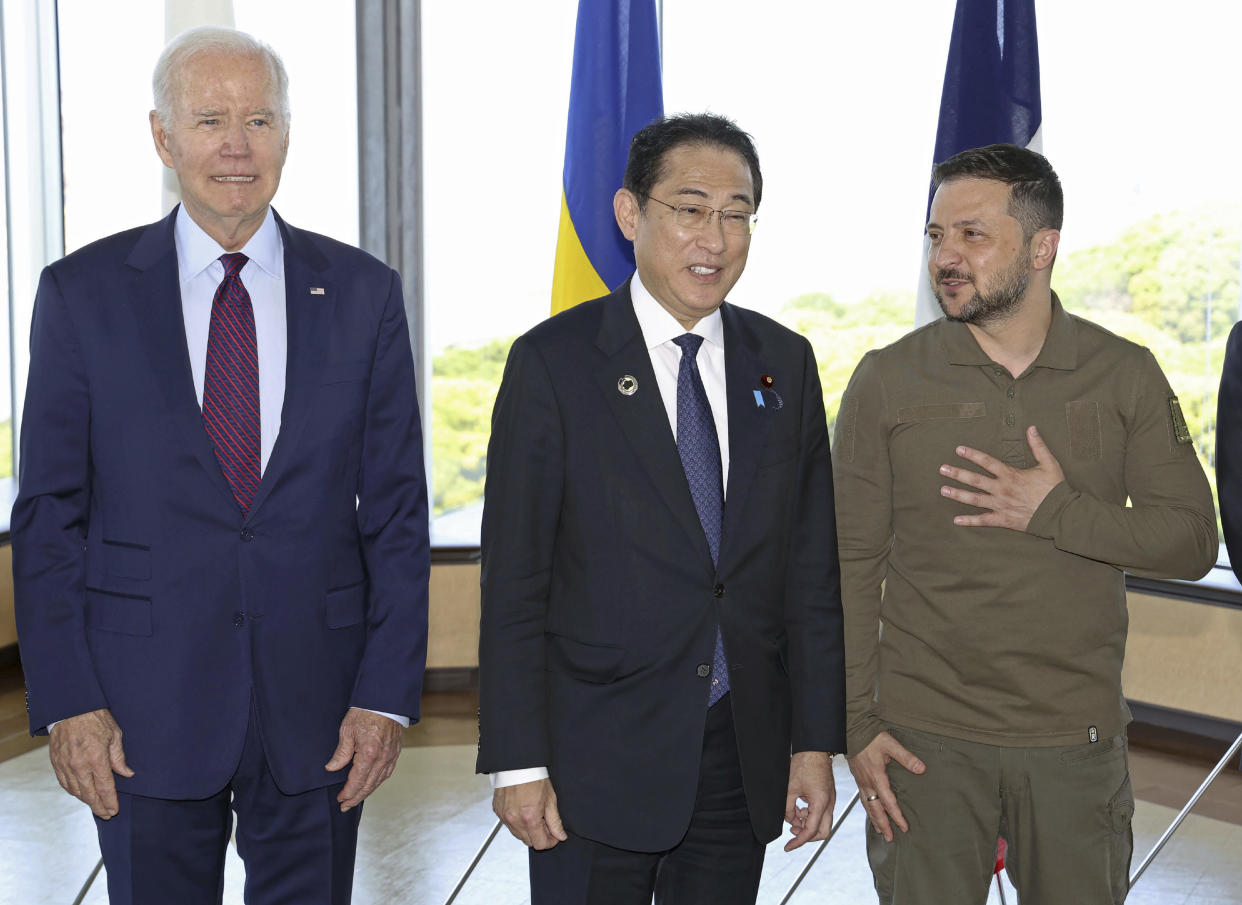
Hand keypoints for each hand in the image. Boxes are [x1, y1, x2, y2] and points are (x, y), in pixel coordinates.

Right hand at [49, 708, 133, 818]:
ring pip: (76, 791)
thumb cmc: (95, 719)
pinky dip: (73, 791)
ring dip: (86, 801)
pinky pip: (64, 783)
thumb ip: (119, 757)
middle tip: (107, 814)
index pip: (105, 787)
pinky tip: (81, 794)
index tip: (114, 810)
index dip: (110, 801)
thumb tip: (127, 774)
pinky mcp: (56, 763)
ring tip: (96, 806)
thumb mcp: (115, 735)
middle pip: (89, 794)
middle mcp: (79, 765)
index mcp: (96, 758)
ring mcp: (65, 765)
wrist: (70, 708)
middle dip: (99, 807)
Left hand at [325, 708, 403, 810]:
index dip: (348, 792)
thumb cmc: (366, 712)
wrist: (386, 699)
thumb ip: (341, 752)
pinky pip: (387, 772)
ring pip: (379, 780)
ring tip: (357, 798)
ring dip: (367, 791)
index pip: (357, 781)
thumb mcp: (347, 730)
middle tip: (345, 806)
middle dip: (356, 797)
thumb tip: (332, 768)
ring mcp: (391, 756)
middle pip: (369, 785)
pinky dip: (378, 781)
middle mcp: (382, 758)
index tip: (340, 799)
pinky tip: (372, 783)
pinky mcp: (396, 751)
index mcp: (369, 754)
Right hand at [493, 778, 567, 849]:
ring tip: (534, 815)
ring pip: (518, 835)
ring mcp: (504, 816)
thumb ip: (555, 821)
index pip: (540, 844)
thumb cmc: (534, 778)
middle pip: (528, 842)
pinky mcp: (498, 811)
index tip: (554, 836)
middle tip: (545, 824)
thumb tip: (560, 836)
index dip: (550, 842)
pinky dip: (517, 822)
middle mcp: (514, 820)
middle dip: (539, 836)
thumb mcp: (550, 799)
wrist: (517, 764)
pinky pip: (509, 825)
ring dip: (527, 830)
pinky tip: (523, 811)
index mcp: (529, 818)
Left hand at [784, 751, 835, 851]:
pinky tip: (799, 808)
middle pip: (822, 832)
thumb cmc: (804, 764)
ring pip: (822, 823)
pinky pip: (821, 813)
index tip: (788, 847)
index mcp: (821, 803)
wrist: (815, 749)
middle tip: (792, 831)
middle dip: (807, 836)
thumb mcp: (790, 788)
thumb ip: (787, 807)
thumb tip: (788, 819)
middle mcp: (829, 804)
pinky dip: (810, 815)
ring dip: (807, 824)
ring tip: (793, 816)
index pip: (811, 831)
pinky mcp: (828, 796)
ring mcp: (830, 800)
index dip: (798, 841)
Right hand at [847, 731, 924, 842]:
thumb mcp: (891, 744)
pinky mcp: (857, 777)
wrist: (852, 729)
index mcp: (877, 777)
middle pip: (875, 809)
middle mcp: (867, 782)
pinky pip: (862, 798)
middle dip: (883, 824)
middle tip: (889, 838)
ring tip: (880, 830)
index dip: (897, 816)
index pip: (888, 802)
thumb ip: (906, 757)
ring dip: (874, 819)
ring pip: (867, 805)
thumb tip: (921, 769)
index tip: (904, 828)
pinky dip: (867, 808)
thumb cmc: (871, 737)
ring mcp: (861, 781)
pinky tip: (870, 810)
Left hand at [939, 425, 1064, 530]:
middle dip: (957, 474)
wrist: (1060, 514)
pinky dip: (970, 521)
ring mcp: (1001, 505)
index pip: (987, 462)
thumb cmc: (1055, 488)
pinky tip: (956, 520)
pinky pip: (984, 520)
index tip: (958, 449)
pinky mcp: (1004, 519)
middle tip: (942, 469)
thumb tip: (1032, 428)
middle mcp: (1002, 489)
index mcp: (1011, 475)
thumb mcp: (1049, 463)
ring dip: (957, 494)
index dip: (972, 455)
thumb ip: (1038, 446)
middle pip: (975, 480)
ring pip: (974, 499)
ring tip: (943, 490)